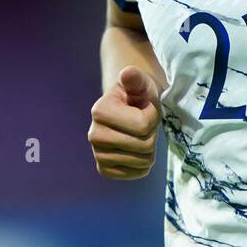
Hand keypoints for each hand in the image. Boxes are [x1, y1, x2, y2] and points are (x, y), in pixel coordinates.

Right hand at [88, 65, 160, 179]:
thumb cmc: (137, 95)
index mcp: (100, 111)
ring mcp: (98, 154)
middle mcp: (94, 135)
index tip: (145, 107)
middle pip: (144, 145)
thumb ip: (136, 78)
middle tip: (144, 123)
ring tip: (140, 134)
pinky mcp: (105, 169)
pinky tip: (137, 149)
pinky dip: (144, 163)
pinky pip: (137, 173)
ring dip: (150, 148)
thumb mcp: (140, 83)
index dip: (152, 116)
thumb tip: (127, 72)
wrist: (128, 111)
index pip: (143, 125)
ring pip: (143, 161)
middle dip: (152, 133)